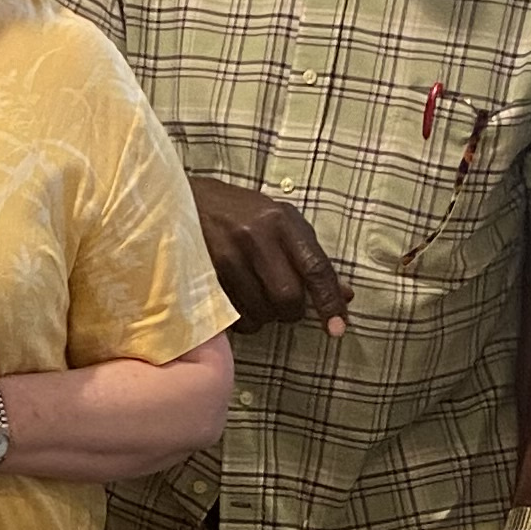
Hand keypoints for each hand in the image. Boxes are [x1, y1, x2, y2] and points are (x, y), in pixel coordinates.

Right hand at [189, 174, 351, 339]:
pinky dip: (242, 318)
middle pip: (287, 298)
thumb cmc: (242, 214)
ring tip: (257, 300)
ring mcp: (228, 255)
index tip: (338, 329)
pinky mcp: (205, 273)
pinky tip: (238, 302)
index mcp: (282, 222)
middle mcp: (256, 237)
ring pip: (260, 311)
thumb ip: (311, 258)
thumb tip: (344, 297)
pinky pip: (234, 314)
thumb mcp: (282, 224)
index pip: (315, 268)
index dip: (329, 302)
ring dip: (264, 317)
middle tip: (284, 306)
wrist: (185, 200)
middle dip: (290, 312)